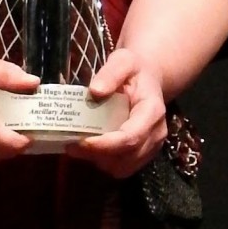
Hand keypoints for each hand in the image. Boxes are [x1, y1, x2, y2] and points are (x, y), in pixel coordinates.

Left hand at [65, 47, 166, 177]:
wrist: (148, 78)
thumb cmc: (134, 69)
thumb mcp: (122, 61)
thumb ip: (110, 73)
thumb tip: (95, 91)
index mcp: (152, 111)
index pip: (130, 137)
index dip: (104, 145)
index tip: (79, 141)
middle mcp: (156, 133)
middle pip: (126, 157)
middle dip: (97, 155)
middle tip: (70, 144)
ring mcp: (152, 146)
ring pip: (123, 168)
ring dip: (99, 160)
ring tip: (77, 146)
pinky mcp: (144, 153)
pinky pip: (123, 167)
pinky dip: (105, 161)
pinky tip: (90, 148)